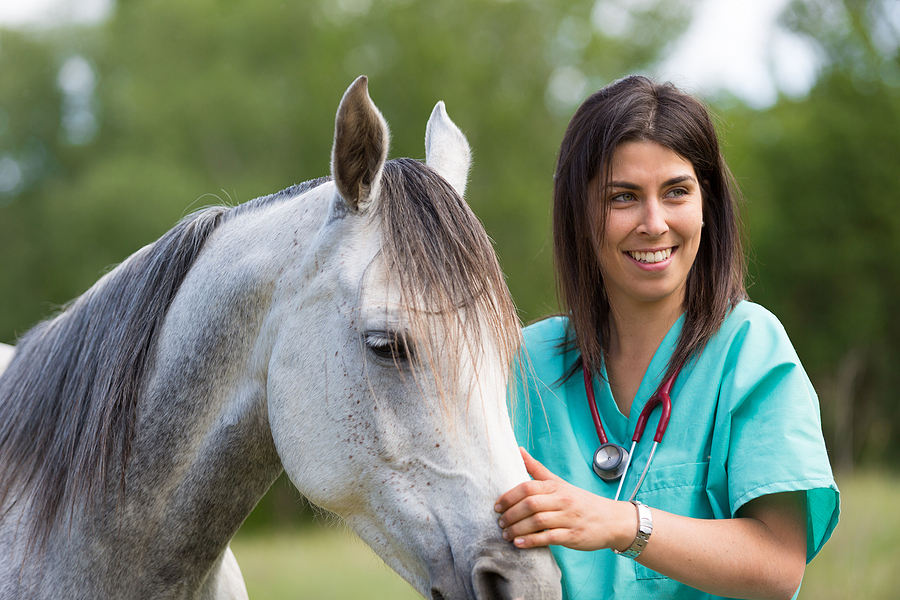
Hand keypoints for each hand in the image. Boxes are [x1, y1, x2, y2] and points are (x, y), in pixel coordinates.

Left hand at [494, 448, 632, 550]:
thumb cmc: (580, 501)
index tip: (497, 507)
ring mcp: (568, 518)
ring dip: (517, 529)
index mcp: (556, 487)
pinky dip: (531, 541)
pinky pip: (548, 538)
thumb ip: (537, 469)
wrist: (611, 520)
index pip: (527, 488)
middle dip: (510, 515)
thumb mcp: (560, 483)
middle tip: (500, 522)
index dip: (508, 497)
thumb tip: (518, 450)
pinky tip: (519, 544)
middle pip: (530, 504)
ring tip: (506, 534)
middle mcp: (562, 500)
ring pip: (537, 522)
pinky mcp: (572, 535)